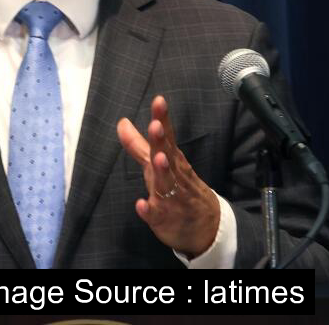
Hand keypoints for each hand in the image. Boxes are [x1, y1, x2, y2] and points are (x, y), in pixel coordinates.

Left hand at [116, 95, 219, 257]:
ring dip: (162, 170)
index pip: (167, 137)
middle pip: (168, 156)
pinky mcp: (165, 219)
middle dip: (162, 141)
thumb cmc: (179, 187)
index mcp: (172, 159)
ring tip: (157, 158)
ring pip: (166, 183)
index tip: (159, 101)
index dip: (162, 119)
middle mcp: (174, 175)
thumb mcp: (160, 163)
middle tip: (156, 125)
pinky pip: (156, 215)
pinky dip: (149, 210)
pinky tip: (141, 205)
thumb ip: (138, 144)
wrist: (206, 226)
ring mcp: (171, 197)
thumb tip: (121, 122)